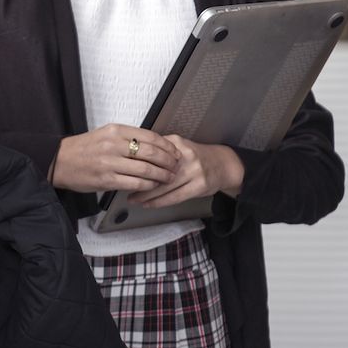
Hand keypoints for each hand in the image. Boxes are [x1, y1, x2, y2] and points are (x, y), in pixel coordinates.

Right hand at [52, 124, 181, 193]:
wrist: (60, 161)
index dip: (166, 145)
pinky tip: (153, 185)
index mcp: (116, 131)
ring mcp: (110, 163)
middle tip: (176, 165)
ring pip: (145, 169)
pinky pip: (134, 183)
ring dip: (161, 174)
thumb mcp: (106, 134)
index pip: (149, 136)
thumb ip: (127, 137)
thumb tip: (152, 144)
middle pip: (151, 152)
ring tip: (169, 177)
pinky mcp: (107, 180)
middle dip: (168, 160)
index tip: (174, 151)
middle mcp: (114, 145)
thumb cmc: (84, 148)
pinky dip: (147, 185)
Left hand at [128, 135, 242, 208]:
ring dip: (147, 195)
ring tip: (133, 199)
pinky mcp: (199, 185)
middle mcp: (185, 155)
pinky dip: (160, 202)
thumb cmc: (196, 157)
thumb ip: (160, 150)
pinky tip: (149, 204)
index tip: (124, 169)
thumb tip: (134, 157)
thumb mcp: (179, 146)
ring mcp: (194, 171)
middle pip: (157, 170)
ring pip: (165, 186)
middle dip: (139, 181)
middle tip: (125, 188)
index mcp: (177, 142)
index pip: (152, 153)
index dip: (137, 163)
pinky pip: (175, 196)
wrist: (222, 164)